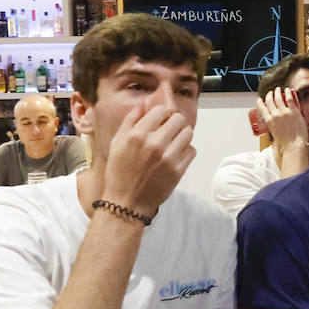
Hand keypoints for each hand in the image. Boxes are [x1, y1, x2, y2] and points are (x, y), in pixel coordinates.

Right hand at [102, 99, 195, 213]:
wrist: (127, 203)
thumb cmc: (119, 172)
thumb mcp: (117, 144)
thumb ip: (130, 121)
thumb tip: (143, 104)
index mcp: (137, 136)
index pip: (161, 111)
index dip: (162, 114)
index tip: (160, 120)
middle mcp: (154, 144)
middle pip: (179, 119)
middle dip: (174, 122)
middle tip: (169, 129)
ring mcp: (168, 158)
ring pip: (188, 133)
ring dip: (182, 135)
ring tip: (173, 141)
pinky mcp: (178, 171)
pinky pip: (191, 151)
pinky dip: (186, 150)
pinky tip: (175, 155)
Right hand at [257, 87, 308, 152]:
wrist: (294, 145)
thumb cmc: (286, 143)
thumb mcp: (274, 134)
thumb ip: (273, 127)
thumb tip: (275, 125)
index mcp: (269, 121)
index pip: (261, 108)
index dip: (260, 102)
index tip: (260, 100)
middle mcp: (275, 115)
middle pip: (269, 101)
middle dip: (269, 95)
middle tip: (270, 93)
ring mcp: (284, 112)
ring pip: (278, 98)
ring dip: (277, 92)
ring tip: (278, 89)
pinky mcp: (293, 111)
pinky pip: (289, 99)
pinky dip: (287, 93)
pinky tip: (287, 90)